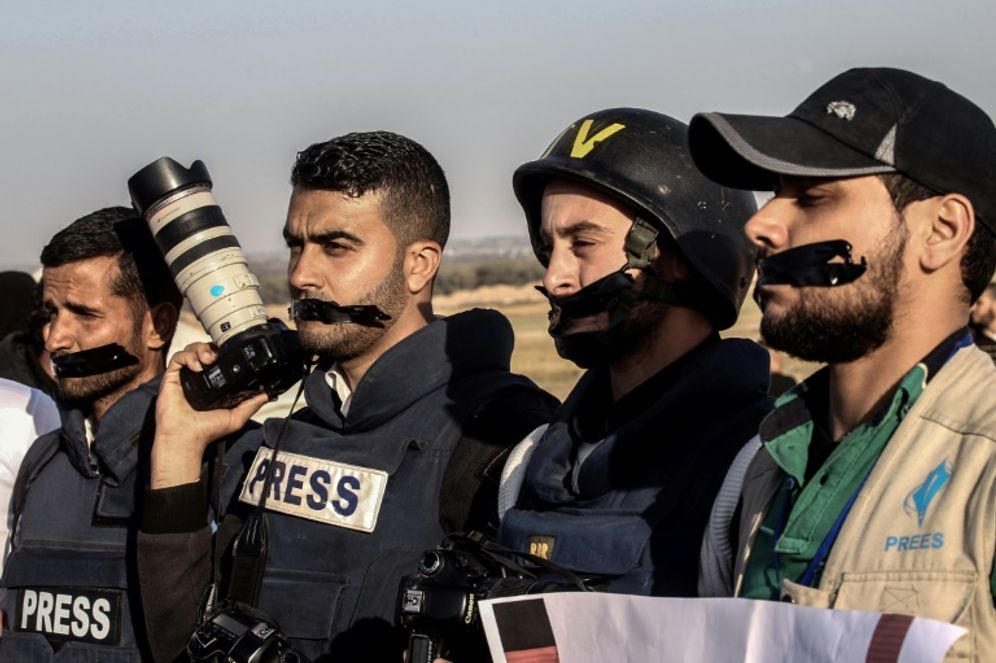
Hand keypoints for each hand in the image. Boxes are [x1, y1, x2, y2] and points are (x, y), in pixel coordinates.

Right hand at [150, 342, 268, 488]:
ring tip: (208, 360)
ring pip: (190, 349)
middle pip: (203, 348)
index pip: (216, 357)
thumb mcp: (236, 416)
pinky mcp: (171, 377)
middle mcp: (197, 377)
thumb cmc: (207, 430)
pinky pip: (177, 357)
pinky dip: (188, 357)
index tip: (229, 352)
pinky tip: (197, 368)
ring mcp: (183, 376)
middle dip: (211, 346)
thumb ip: (252, 403)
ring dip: (201, 349)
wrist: (187, 437)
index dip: (222, 350)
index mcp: (210, 382)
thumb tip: (270, 393)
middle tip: (218, 355)